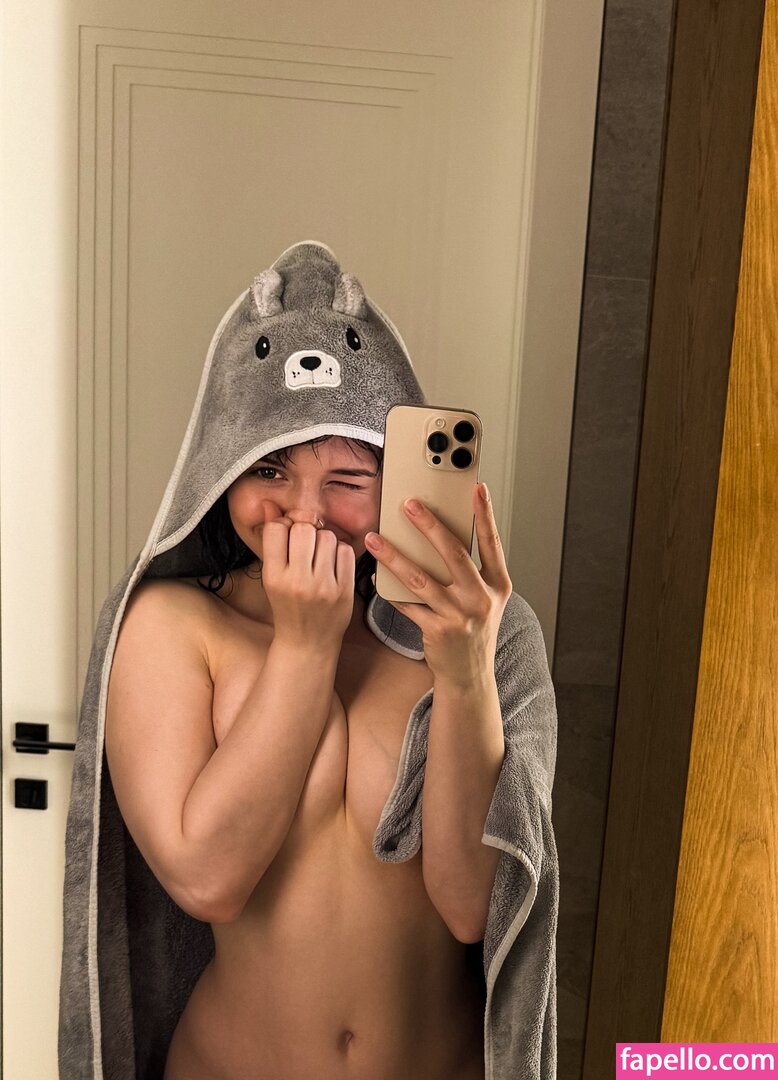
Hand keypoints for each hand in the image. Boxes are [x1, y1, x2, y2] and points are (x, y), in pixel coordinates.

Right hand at [259, 501, 354, 649]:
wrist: (307, 644)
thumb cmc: (287, 606)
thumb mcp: (272, 576)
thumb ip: (272, 541)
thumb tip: (269, 504)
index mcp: (274, 577)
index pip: (276, 529)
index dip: (283, 524)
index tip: (287, 535)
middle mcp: (298, 582)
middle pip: (303, 528)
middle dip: (305, 530)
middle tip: (305, 544)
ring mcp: (323, 587)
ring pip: (327, 536)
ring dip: (324, 540)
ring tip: (319, 556)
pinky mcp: (345, 591)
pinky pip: (345, 551)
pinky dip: (340, 552)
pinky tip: (332, 565)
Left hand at [364, 484, 511, 683]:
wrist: (470, 676)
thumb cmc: (474, 630)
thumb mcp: (485, 599)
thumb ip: (471, 571)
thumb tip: (441, 535)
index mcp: (498, 586)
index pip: (492, 543)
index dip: (485, 515)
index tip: (478, 488)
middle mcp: (481, 599)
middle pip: (454, 554)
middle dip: (429, 525)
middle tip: (409, 504)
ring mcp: (459, 616)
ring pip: (421, 579)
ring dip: (394, 556)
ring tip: (375, 539)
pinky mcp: (437, 631)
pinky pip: (407, 604)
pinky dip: (389, 590)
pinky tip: (376, 576)